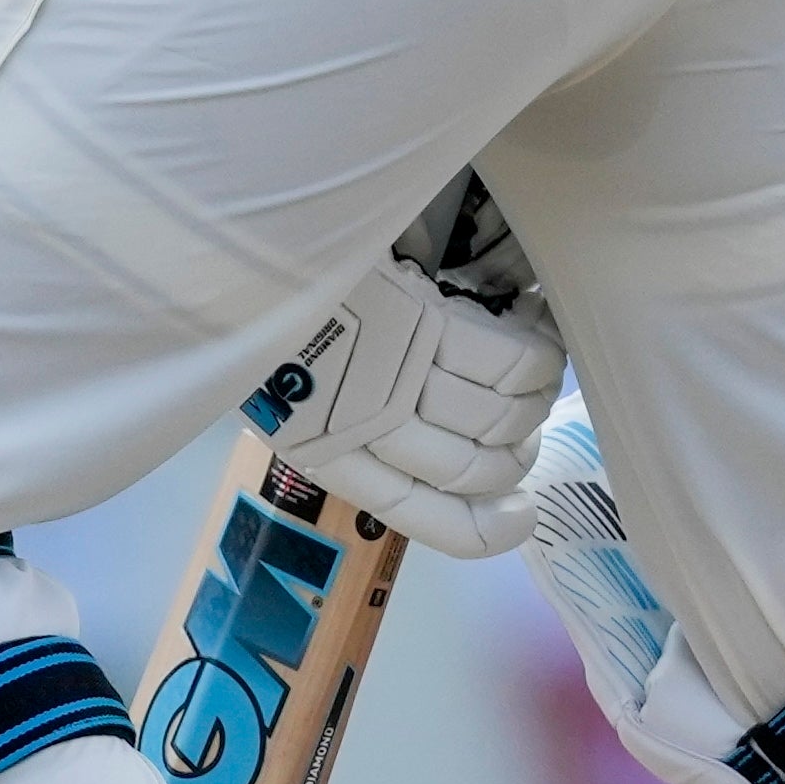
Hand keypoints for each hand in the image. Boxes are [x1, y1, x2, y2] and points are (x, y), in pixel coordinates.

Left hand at [251, 248, 567, 549]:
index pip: (428, 519)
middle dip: (519, 453)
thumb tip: (446, 450)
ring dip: (535, 399)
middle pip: (479, 470)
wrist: (242, 252)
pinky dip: (539, 354)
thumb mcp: (301, 391)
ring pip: (500, 418)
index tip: (523, 514)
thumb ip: (360, 429)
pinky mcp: (422, 322)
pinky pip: (508, 360)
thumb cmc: (279, 319)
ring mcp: (397, 375)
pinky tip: (542, 334)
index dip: (488, 531)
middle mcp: (366, 429)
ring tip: (541, 371)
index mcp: (333, 457)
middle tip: (529, 423)